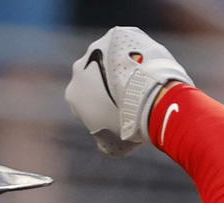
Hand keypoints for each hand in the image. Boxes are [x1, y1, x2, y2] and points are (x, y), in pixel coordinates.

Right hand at [64, 26, 192, 157]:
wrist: (150, 94)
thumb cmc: (131, 125)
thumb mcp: (114, 146)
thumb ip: (104, 144)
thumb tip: (104, 146)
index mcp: (73, 94)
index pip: (84, 103)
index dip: (101, 111)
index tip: (118, 116)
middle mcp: (79, 67)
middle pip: (94, 78)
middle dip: (108, 87)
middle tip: (131, 99)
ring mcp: (98, 47)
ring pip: (108, 60)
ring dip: (120, 68)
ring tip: (141, 82)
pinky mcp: (116, 35)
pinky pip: (124, 46)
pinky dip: (134, 55)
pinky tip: (147, 67)